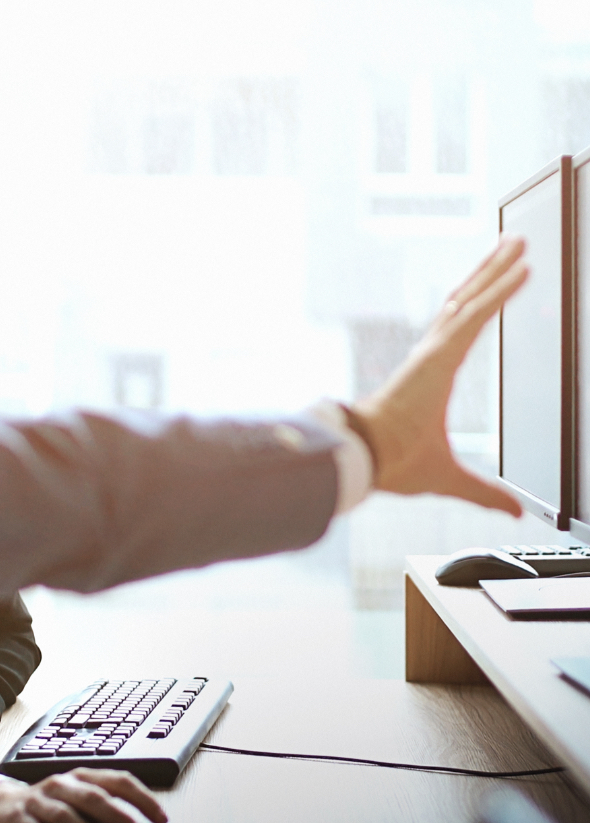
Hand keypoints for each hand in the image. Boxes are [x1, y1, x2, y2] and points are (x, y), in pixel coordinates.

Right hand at [0, 769, 168, 822]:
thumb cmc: (47, 807)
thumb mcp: (76, 803)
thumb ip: (105, 813)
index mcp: (81, 777)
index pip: (117, 780)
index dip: (141, 797)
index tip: (161, 818)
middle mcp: (61, 785)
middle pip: (92, 796)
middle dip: (118, 816)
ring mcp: (38, 801)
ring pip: (66, 815)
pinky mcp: (18, 819)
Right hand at [352, 236, 527, 515]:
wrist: (366, 461)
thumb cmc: (392, 463)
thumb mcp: (450, 477)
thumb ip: (484, 491)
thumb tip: (513, 511)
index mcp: (431, 376)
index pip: (460, 330)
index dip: (478, 304)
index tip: (494, 283)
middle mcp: (431, 356)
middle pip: (466, 304)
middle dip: (489, 274)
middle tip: (512, 247)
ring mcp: (434, 352)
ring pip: (472, 300)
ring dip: (497, 271)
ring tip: (518, 245)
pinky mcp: (439, 354)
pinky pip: (476, 314)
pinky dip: (500, 290)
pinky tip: (521, 269)